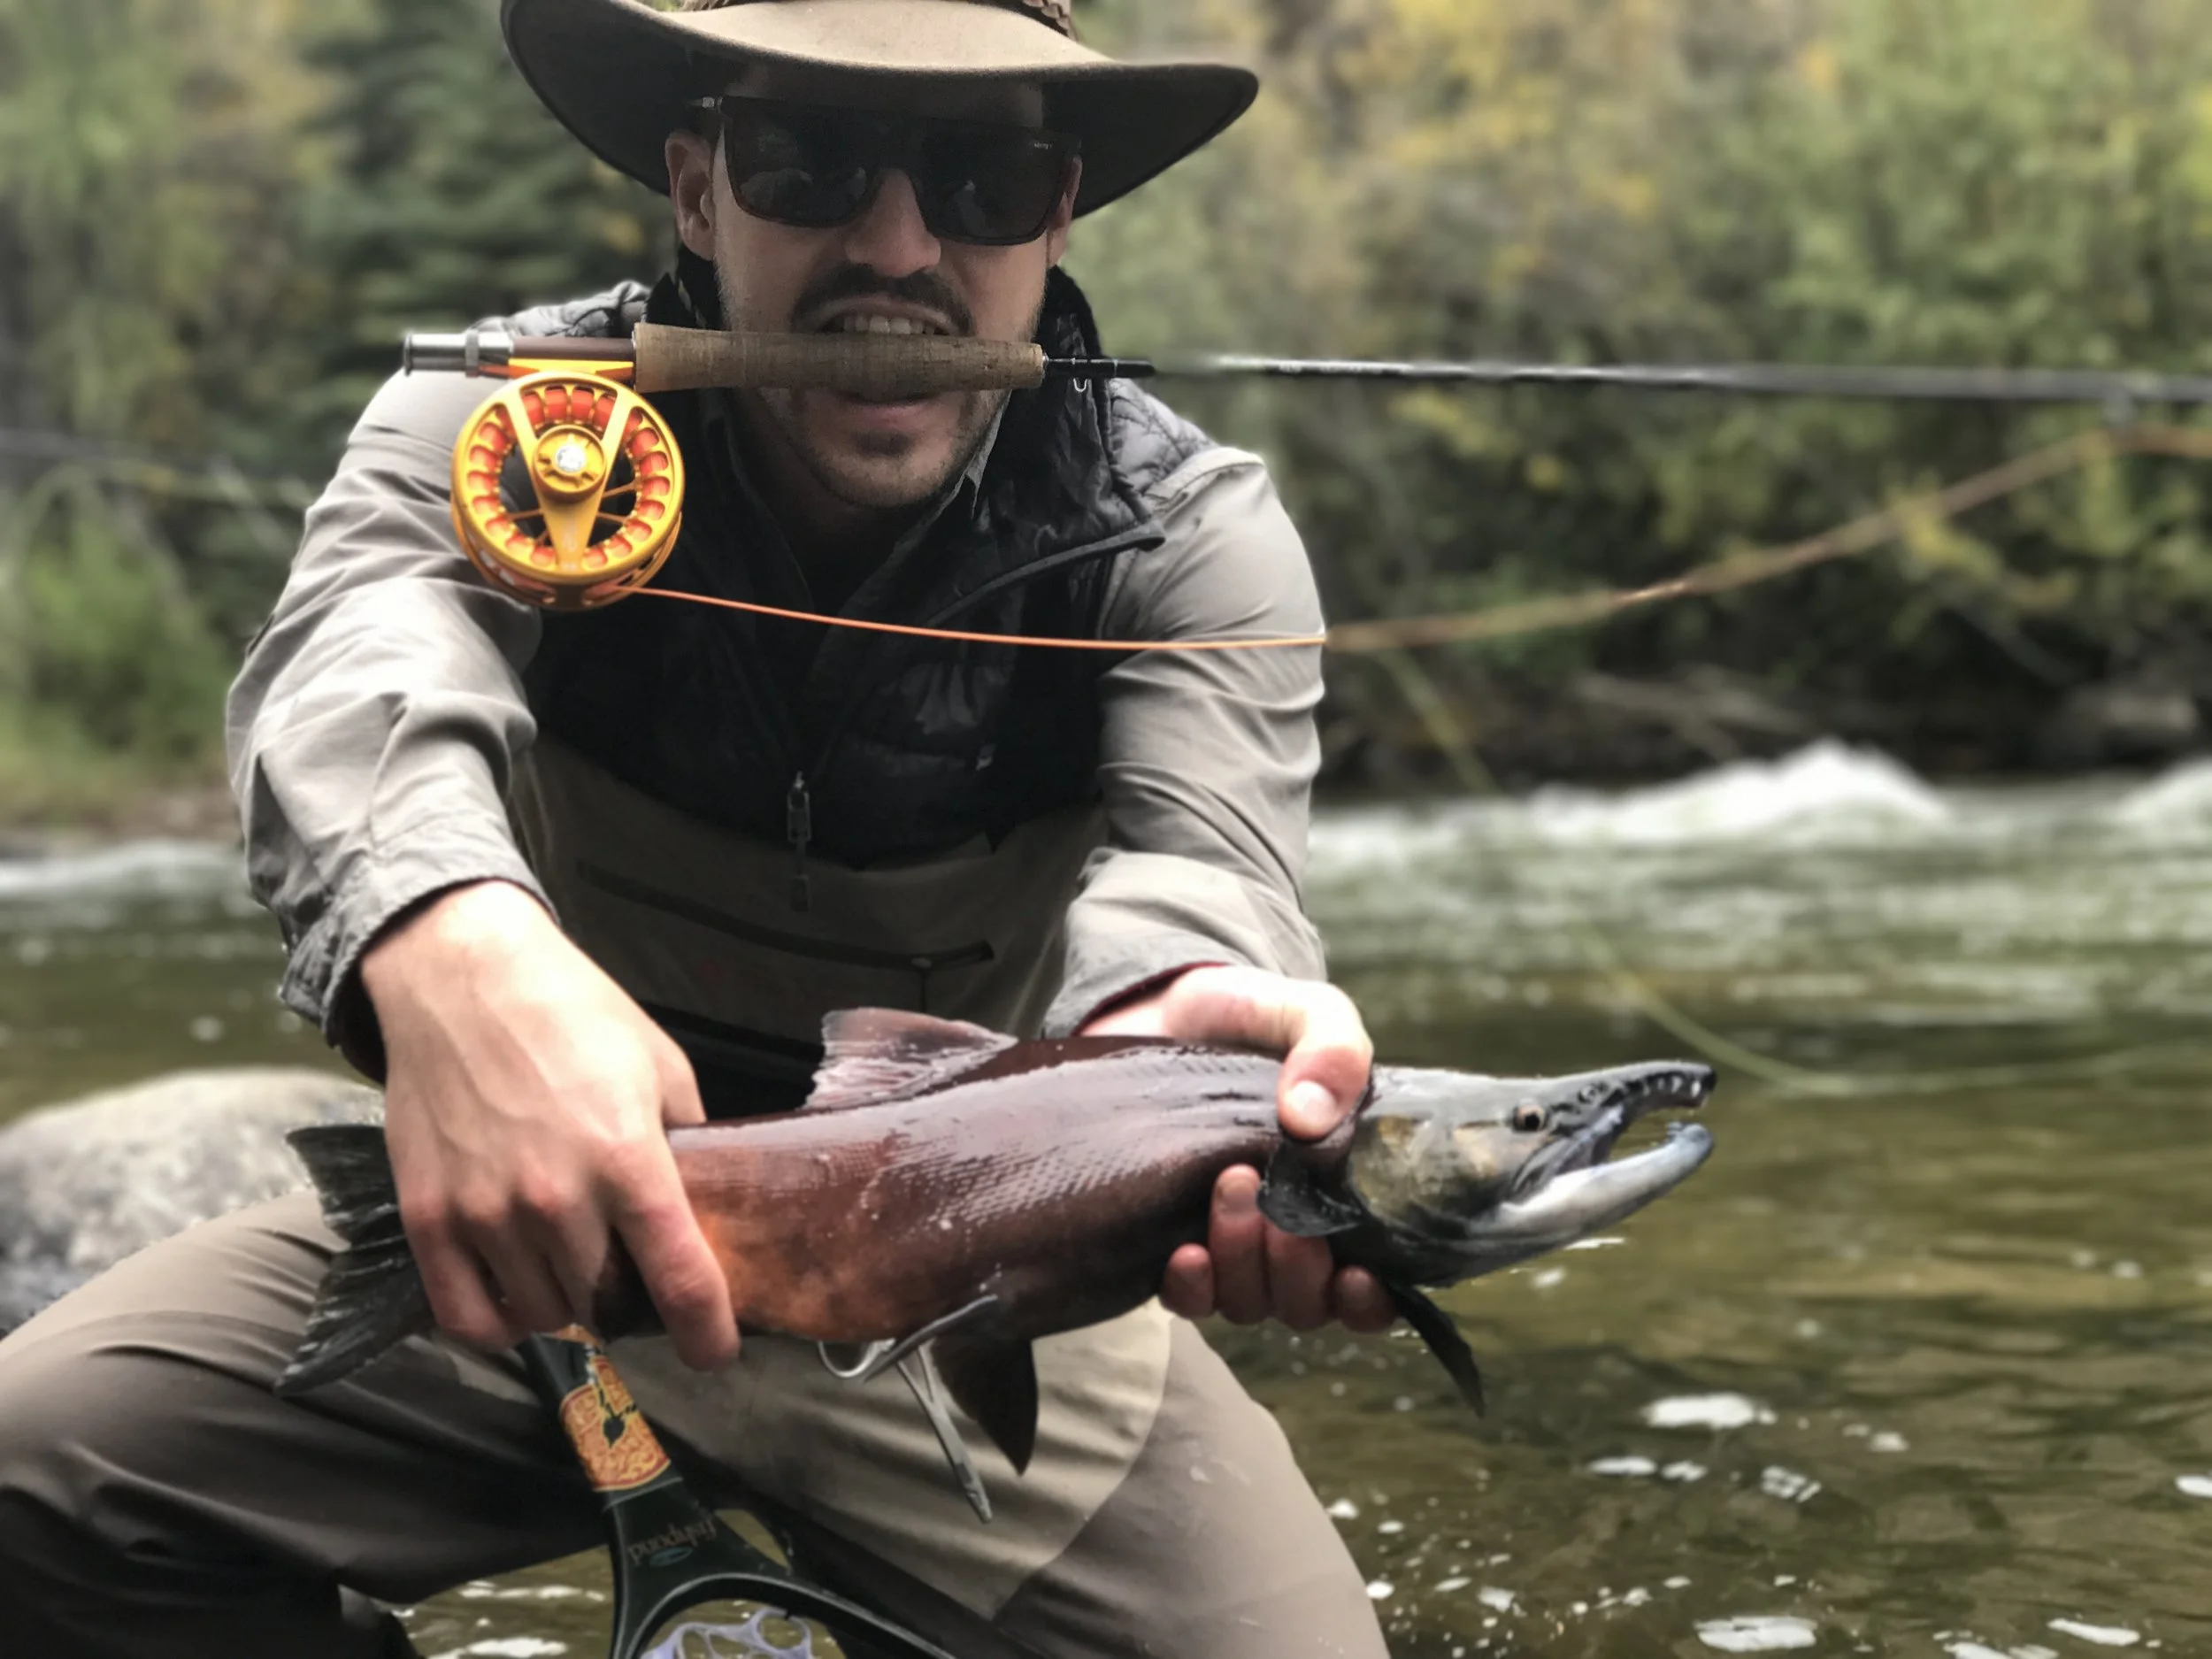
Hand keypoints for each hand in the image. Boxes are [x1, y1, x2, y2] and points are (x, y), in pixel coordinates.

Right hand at [359, 880, 738, 1369]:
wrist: (462, 979)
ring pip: (544, 1315)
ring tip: (575, 1265)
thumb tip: (705, 1205)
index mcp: (627, 1159)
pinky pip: (469, 1317)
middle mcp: (556, 1199)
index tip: (715, 1352)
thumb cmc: (573, 1013)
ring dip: (569, 1305)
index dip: (707, 1332)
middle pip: (607, 1305)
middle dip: (631, 1303)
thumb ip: (687, 1144)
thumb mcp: (662, 1067)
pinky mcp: (428, 1220)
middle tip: (633, 1275)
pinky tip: (521, 1295)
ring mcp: (486, 1214)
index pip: (680, 1278)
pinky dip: (503, 1323)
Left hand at [1083, 964, 1395, 1333]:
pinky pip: (1186, 1298)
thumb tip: (1312, 1121)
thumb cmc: (1249, 1017)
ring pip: (1250, 1301)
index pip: (1372, 1285)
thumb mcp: (1305, 1013)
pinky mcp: (1167, 1238)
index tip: (1355, 1272)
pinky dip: (1191, 1287)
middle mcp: (1290, 1232)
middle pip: (1308, 1303)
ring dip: (1244, 1263)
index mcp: (1342, 1194)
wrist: (1159, 1006)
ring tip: (1229, 1189)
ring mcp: (1229, 1241)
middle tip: (1273, 1204)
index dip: (1369, 1299)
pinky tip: (1184, 1253)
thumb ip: (1332, 1049)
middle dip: (1296, 1270)